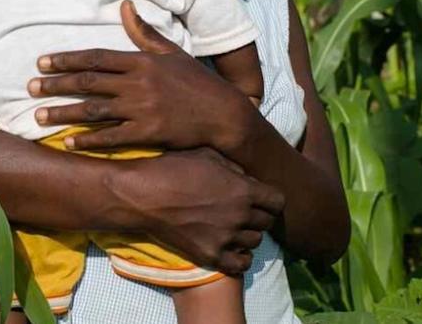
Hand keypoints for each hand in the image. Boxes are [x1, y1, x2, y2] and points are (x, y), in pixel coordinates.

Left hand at [30, 0, 248, 152]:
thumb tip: (124, 6)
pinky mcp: (149, 133)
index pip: (95, 58)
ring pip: (94, 110)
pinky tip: (67, 142)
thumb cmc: (196, 81)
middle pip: (88, 83)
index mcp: (140, 61)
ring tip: (38, 117)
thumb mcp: (171, 52)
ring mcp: (142, 109)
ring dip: (63, 113)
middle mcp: (138, 83)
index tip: (41, 62)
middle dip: (55, 85)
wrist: (224, 114)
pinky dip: (88, 140)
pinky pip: (111, 137)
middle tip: (29, 88)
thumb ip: (144, 32)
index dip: (66, 60)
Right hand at [115, 148, 282, 273]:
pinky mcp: (211, 255)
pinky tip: (231, 247)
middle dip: (259, 215)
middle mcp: (239, 215)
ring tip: (233, 227)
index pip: (278, 201)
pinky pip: (241, 264)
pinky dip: (240, 257)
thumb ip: (233, 168)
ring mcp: (226, 237)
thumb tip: (247, 178)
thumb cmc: (171, 169)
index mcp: (242, 189)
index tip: (259, 197)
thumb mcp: (206, 156)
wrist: (142, 195)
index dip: (270, 198)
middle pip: (267, 222)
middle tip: (243, 211)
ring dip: (248, 234)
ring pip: (255, 242)